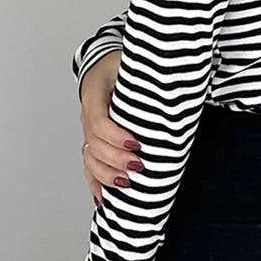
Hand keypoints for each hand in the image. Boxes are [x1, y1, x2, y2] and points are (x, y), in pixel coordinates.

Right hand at [80, 50, 143, 205]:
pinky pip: (88, 165)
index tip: (135, 144)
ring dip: (106, 175)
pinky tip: (103, 199)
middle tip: (138, 166)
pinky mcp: (92, 141)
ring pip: (89, 158)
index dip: (114, 136)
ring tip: (126, 183)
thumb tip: (173, 80)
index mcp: (94, 92)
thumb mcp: (128, 60)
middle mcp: (87, 114)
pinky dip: (95, 183)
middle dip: (115, 159)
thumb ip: (146, 71)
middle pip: (93, 144)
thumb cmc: (118, 64)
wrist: (102, 64)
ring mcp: (88, 130)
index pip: (97, 120)